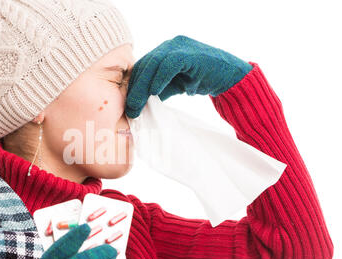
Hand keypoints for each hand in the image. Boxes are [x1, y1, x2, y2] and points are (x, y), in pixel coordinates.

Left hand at [125, 35, 252, 117]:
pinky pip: (169, 64)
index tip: (129, 105)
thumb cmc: (203, 80)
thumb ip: (159, 89)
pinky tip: (155, 92)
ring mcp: (180, 47)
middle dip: (135, 89)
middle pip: (145, 65)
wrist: (230, 78)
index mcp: (164, 51)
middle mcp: (170, 46)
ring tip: (139, 105)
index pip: (142, 67)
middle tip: (131, 109)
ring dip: (143, 87)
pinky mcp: (190, 53)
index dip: (133, 86)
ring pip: (153, 64)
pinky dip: (160, 78)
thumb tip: (139, 103)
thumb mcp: (175, 86)